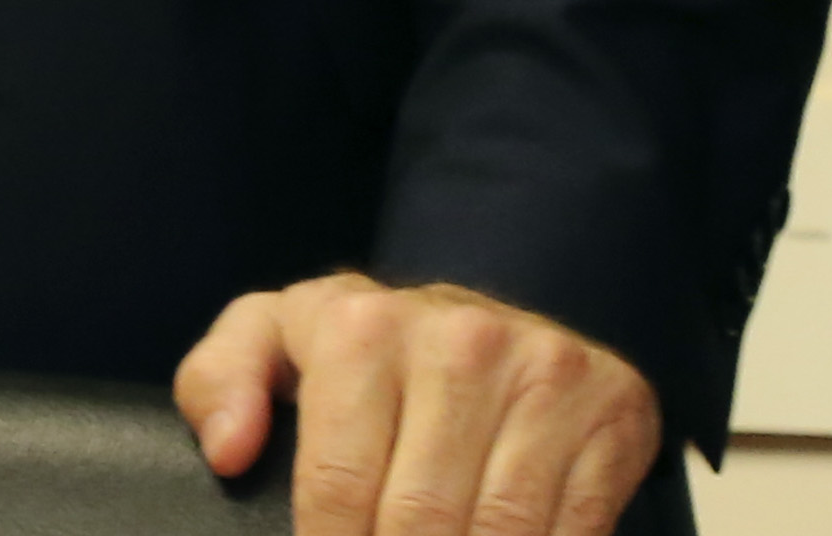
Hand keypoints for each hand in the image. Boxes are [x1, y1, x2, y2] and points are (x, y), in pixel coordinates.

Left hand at [177, 272, 663, 535]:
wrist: (485, 318)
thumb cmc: (365, 347)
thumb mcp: (277, 339)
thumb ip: (219, 381)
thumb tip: (227, 451)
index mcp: (361, 325)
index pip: (338, 483)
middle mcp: (459, 341)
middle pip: (422, 518)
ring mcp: (544, 374)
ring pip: (502, 530)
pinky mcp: (612, 410)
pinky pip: (575, 527)